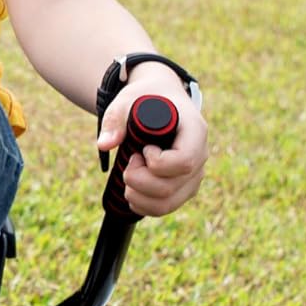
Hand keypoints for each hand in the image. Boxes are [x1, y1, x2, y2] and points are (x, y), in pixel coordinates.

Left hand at [95, 64, 207, 216]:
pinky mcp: (184, 187)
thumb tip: (104, 144)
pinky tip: (131, 192)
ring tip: (127, 175)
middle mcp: (201, 156)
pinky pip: (166, 207)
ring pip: (168, 203)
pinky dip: (143, 206)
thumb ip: (115, 120)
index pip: (184, 161)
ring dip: (138, 196)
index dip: (157, 163)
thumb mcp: (127, 100)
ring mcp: (194, 174)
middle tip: (129, 160)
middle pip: (171, 187)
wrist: (161, 100)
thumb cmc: (146, 98)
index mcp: (195, 131)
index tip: (143, 149)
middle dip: (138, 180)